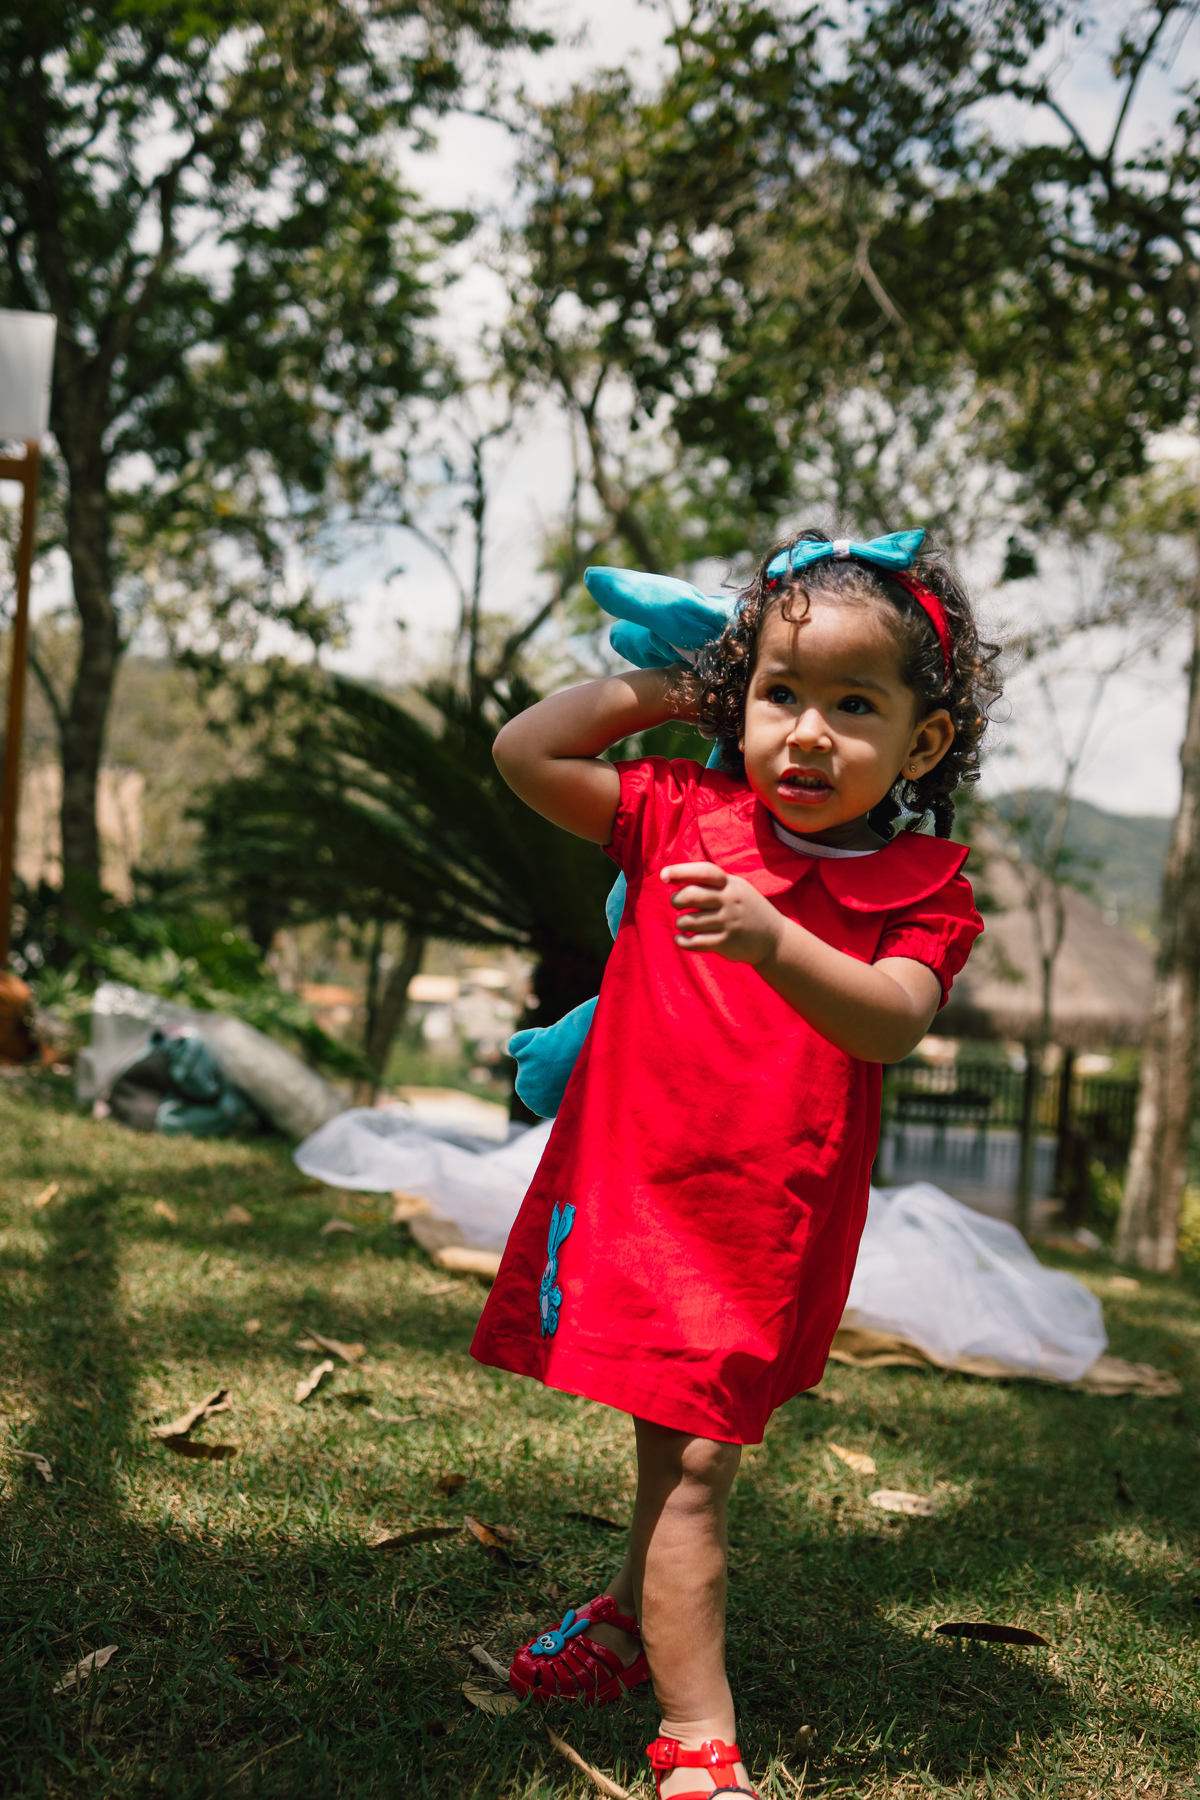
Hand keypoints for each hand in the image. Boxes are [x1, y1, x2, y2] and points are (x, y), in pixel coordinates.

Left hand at [661, 862, 783, 964]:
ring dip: (681, 922)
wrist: (774, 937)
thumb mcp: (734, 889)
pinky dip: (683, 941)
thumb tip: (670, 877)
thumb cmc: (744, 908)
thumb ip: (707, 884)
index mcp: (730, 884)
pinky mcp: (726, 943)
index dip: (680, 871)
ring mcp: (728, 922)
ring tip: (685, 923)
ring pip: (688, 921)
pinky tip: (682, 938)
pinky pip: (695, 942)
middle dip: (676, 900)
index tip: (663, 876)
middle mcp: (729, 901)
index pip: (704, 872)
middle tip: (677, 904)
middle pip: (690, 895)